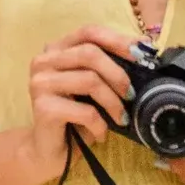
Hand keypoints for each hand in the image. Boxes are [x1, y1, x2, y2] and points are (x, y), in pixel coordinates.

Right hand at [24, 25, 139, 174]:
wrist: (47, 152)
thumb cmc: (74, 118)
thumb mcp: (92, 89)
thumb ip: (105, 69)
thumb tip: (143, 54)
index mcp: (56, 50)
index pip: (88, 32)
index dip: (117, 40)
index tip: (142, 53)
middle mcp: (43, 62)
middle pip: (89, 53)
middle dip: (117, 74)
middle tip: (130, 94)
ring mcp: (40, 83)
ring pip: (89, 80)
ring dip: (113, 102)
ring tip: (120, 118)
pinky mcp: (42, 107)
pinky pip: (85, 111)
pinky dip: (100, 124)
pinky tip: (101, 134)